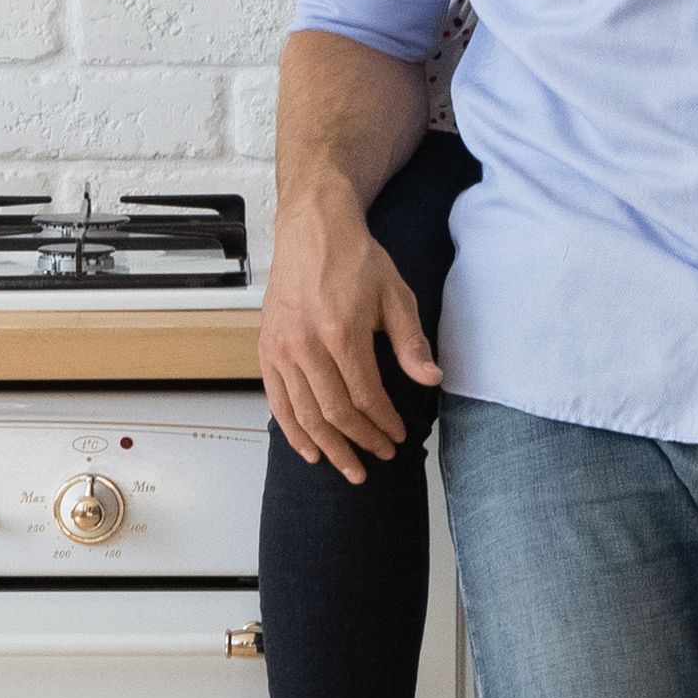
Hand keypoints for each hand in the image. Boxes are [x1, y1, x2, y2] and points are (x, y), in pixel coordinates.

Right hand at [260, 199, 441, 480]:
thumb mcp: (395, 294)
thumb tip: (431, 379)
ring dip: (329, 447)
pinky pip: (276, 401)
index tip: (398, 437)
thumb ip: (411, 341)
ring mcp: (281, 348)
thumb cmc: (357, 259)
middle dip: (361, 441)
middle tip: (381, 457)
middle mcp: (306, 344)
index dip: (383, 423)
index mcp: (341, 331)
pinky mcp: (267, 349)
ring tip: (350, 468)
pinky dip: (292, 431)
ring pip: (304, 414)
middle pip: (334, 412)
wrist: (312, 229)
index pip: (365, 395)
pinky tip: (310, 450)